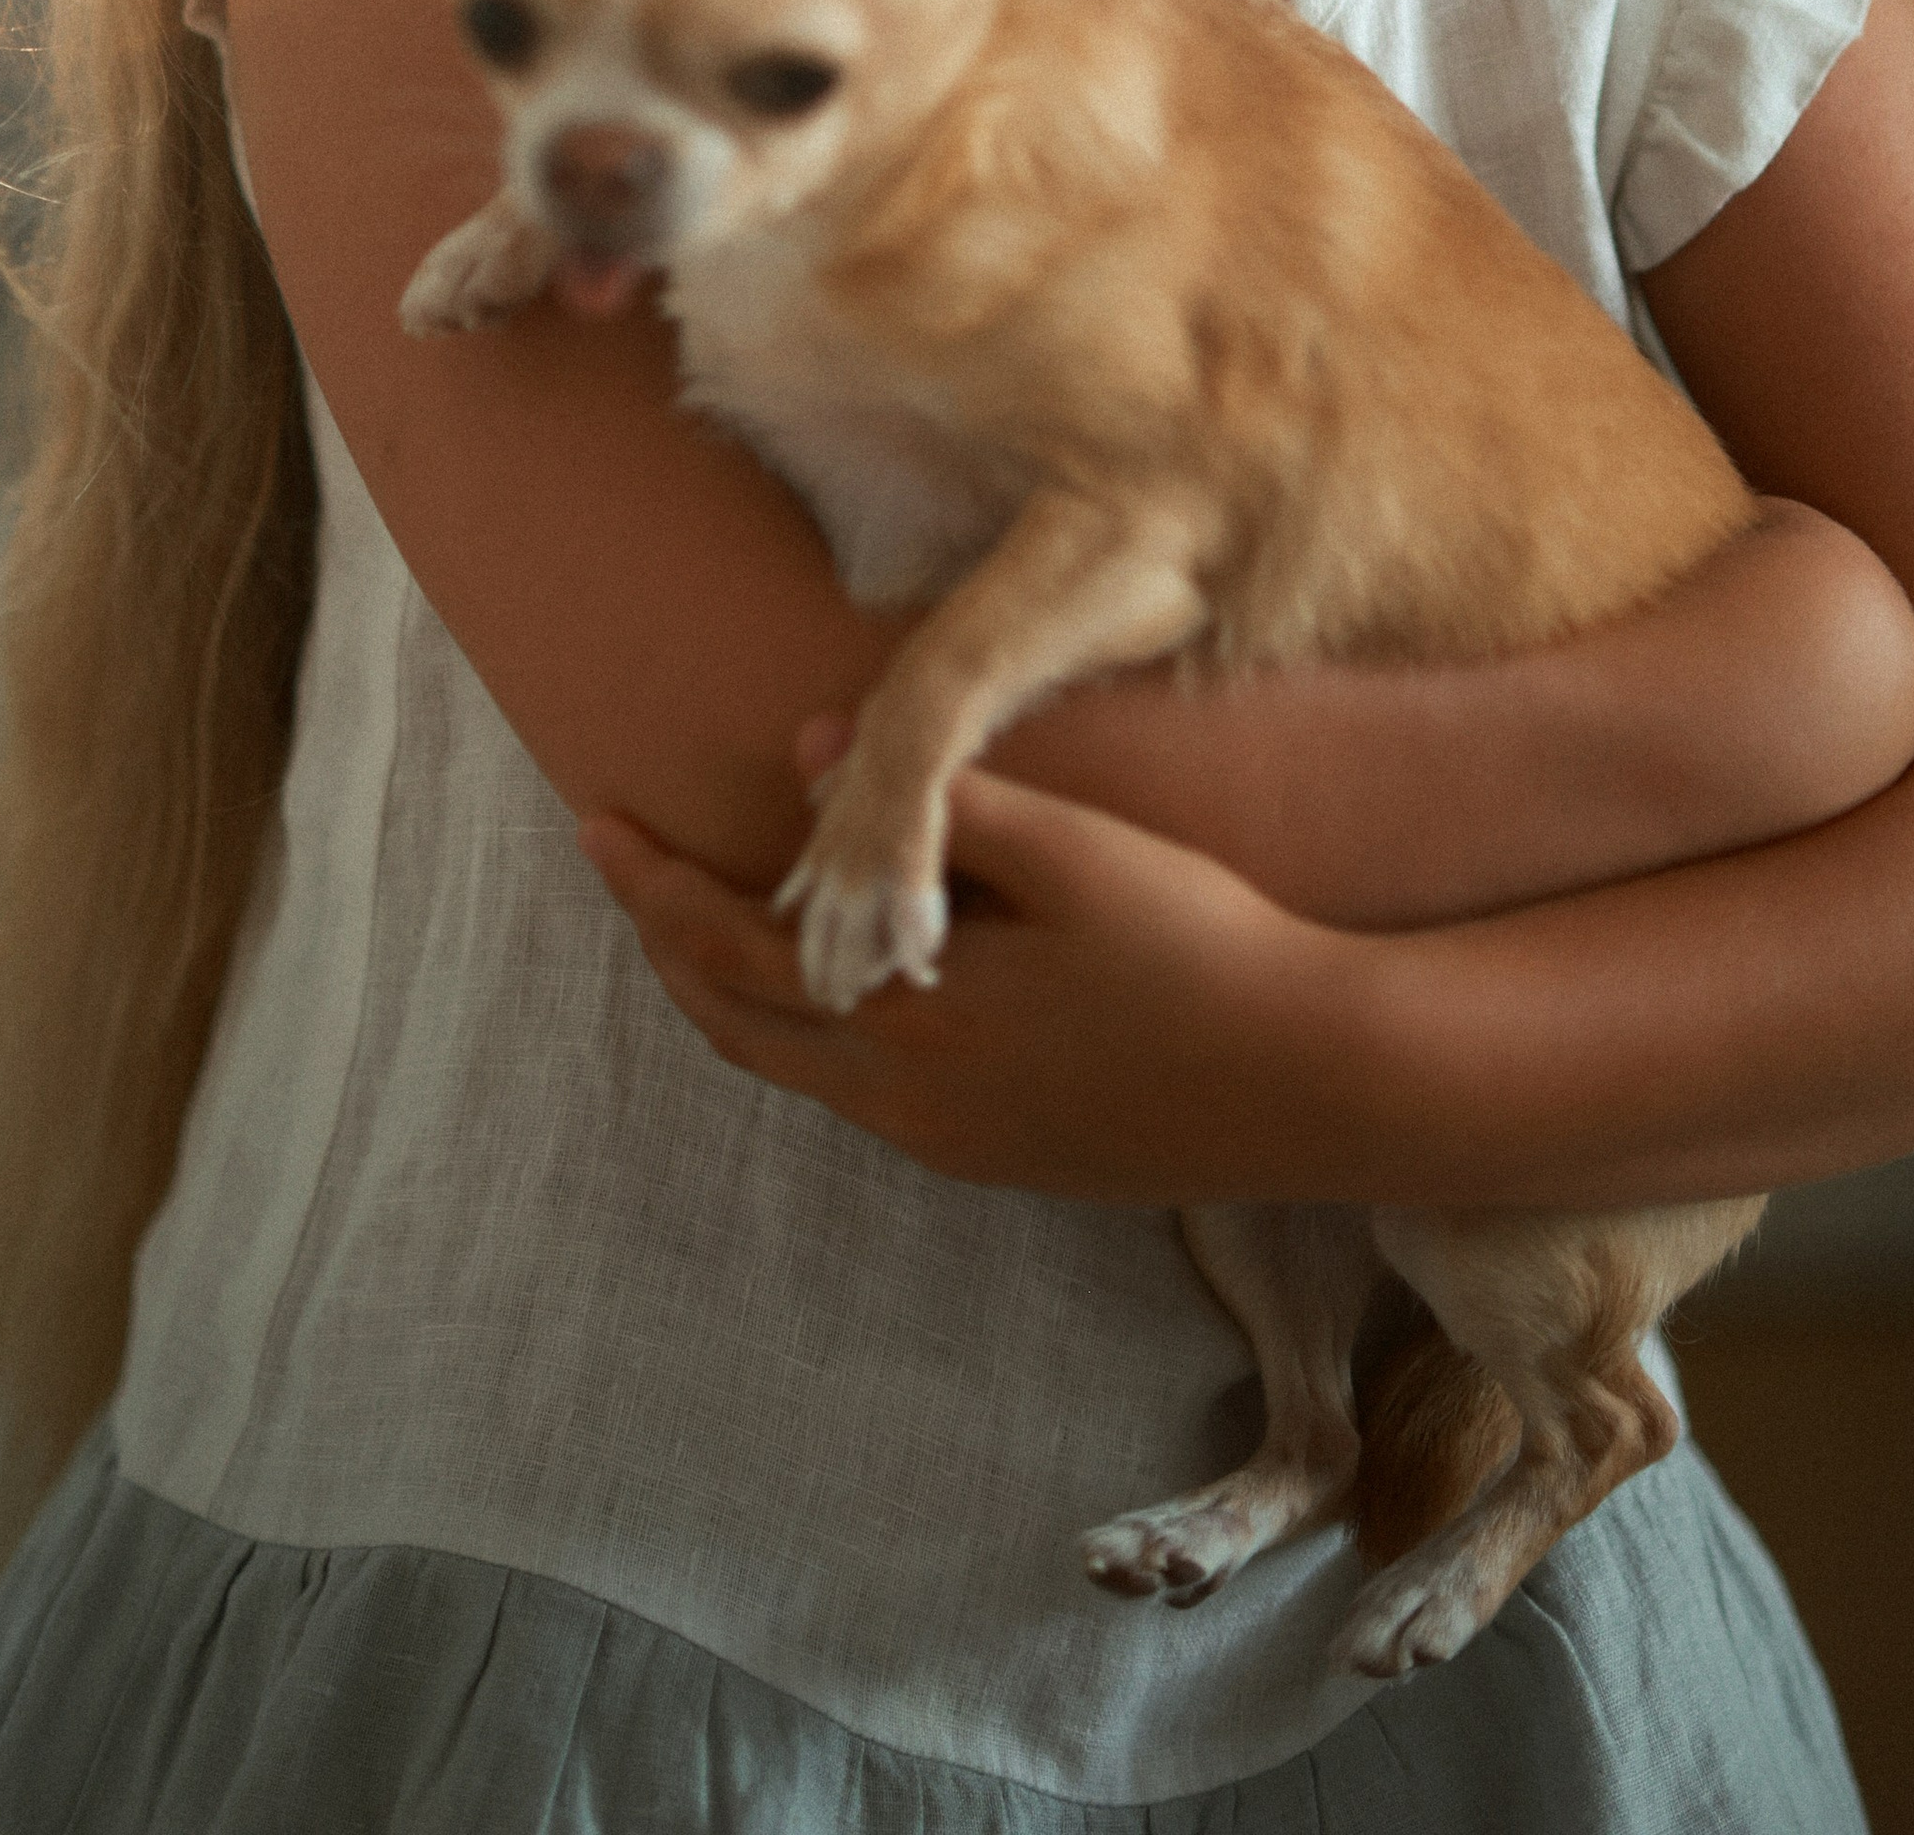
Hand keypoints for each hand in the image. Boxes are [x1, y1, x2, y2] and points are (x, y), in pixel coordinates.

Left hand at [580, 719, 1392, 1204]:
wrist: (1317, 1083)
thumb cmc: (1201, 948)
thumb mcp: (1072, 849)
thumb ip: (937, 802)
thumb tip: (803, 753)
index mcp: (911, 1021)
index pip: (731, 952)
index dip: (653, 887)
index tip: (596, 822)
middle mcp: (910, 1101)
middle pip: (738, 1027)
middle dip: (669, 944)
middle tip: (628, 863)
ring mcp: (953, 1144)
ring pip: (798, 1068)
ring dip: (736, 992)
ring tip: (708, 912)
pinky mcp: (1001, 1159)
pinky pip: (863, 1092)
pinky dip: (812, 1027)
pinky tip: (838, 973)